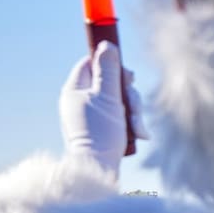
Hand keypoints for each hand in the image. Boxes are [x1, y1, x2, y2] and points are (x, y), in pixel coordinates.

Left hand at [59, 41, 147, 174]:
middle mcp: (80, 101)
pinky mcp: (103, 131)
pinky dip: (131, 124)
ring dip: (134, 112)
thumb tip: (107, 43)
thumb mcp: (108, 96)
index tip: (126, 74)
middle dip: (129, 94)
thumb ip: (109, 69)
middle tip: (133, 103)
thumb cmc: (101, 133)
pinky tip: (139, 135)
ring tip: (137, 128)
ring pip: (120, 102)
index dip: (111, 64)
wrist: (98, 169)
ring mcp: (92, 116)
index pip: (91, 63)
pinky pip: (121, 118)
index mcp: (75, 89)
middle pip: (110, 83)